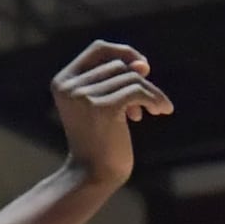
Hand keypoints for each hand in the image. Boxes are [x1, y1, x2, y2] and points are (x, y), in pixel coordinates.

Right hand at [49, 40, 168, 186]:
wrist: (93, 175)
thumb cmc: (100, 140)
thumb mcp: (103, 104)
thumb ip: (117, 79)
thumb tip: (143, 63)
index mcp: (62, 81)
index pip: (98, 48)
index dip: (124, 52)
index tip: (143, 69)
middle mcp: (69, 85)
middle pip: (119, 64)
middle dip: (138, 80)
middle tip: (144, 104)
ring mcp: (83, 96)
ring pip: (131, 77)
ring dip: (149, 92)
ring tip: (155, 109)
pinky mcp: (102, 107)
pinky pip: (139, 90)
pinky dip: (156, 98)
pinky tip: (163, 111)